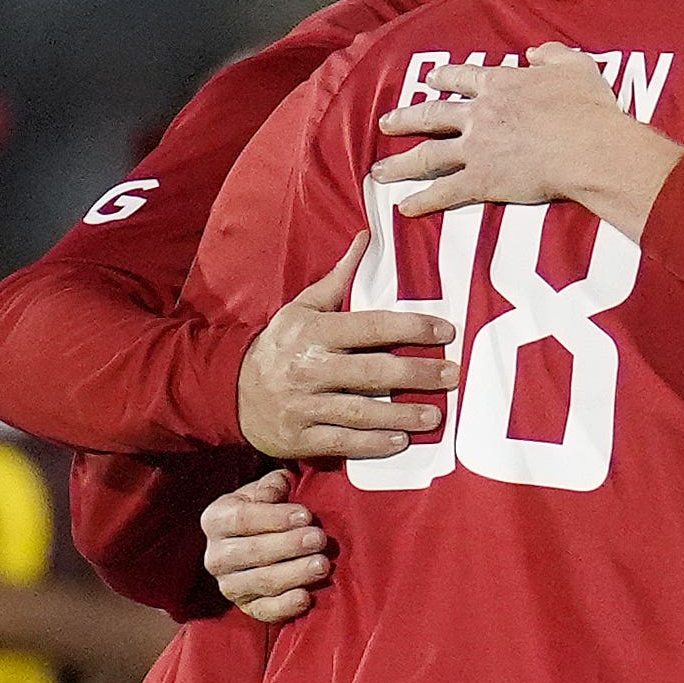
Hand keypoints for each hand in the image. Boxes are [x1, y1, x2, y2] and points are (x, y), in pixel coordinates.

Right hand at [202, 470, 333, 624]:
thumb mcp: (265, 491)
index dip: (275, 518)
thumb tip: (275, 490)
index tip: (306, 516)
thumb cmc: (265, 511)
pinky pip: (264, 611)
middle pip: (252, 552)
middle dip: (289, 546)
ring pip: (261, 582)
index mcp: (215, 520)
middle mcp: (215, 556)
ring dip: (294, 573)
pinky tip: (306, 597)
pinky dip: (285, 606)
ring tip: (323, 564)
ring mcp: (229, 585)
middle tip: (320, 539)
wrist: (257, 543)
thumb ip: (271, 486)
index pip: (242, 519)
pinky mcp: (246, 608)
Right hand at [239, 239, 452, 466]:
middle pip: (373, 372)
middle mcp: (309, 367)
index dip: (411, 328)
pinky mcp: (299, 437)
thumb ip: (338, 279)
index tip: (445, 331)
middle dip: (417, 374)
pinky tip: (400, 442)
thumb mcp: (302, 308)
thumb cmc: (279, 346)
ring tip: (435, 415)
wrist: (231, 391)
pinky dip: (373, 444)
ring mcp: (303, 405)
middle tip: (452, 376)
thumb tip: (366, 239)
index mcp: (313, 332)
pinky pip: (342, 442)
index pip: (371, 326)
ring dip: (401, 415)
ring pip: (361, 411)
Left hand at [371, 44, 683, 228]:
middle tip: (386, 123)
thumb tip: (535, 51)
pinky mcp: (481, 180)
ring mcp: (476, 148)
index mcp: (500, 84)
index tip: (429, 80)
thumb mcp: (575, 66)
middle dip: (405, 119)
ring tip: (378, 171)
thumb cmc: (587, 108)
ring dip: (400, 164)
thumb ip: (551, 54)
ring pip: (429, 155)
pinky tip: (404, 208)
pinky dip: (423, 201)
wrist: (587, 146)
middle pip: (432, 115)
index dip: (443, 79)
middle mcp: (479, 113)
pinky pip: (445, 192)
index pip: (461, 79)